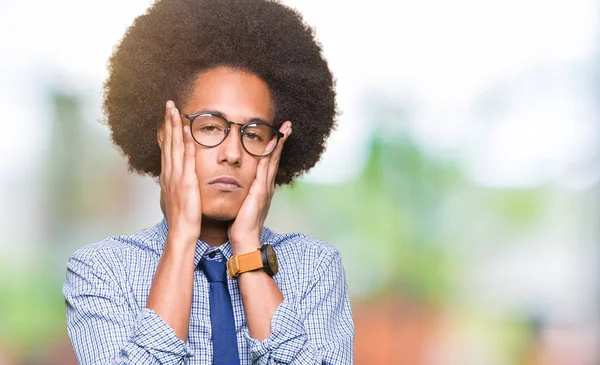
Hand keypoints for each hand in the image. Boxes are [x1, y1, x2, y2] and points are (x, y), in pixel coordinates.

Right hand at [158, 100, 201, 241]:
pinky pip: (186, 157)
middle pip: (167, 142)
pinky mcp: (185, 180)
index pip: (166, 148)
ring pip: (174, 145)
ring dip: (174, 126)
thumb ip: (177, 185)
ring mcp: (176, 175)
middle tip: (168, 104)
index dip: (166, 131)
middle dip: (168, 122)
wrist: (182, 231)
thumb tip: (176, 180)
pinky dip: (184, 141)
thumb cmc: (182, 217)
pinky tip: (186, 129)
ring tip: (174, 109)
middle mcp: (169, 173)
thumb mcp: (177, 197)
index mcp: (168, 176)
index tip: (167, 117)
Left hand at [228, 121, 291, 253]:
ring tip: (284, 128)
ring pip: (273, 160)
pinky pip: (265, 168)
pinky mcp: (260, 191)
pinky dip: (270, 154)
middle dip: (281, 140)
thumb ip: (243, 195)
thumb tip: (237, 188)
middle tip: (287, 125)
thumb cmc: (240, 226)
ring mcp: (265, 188)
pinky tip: (272, 143)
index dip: (274, 148)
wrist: (245, 240)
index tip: (277, 134)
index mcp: (262, 188)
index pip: (269, 163)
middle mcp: (267, 186)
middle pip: (275, 158)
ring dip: (279, 143)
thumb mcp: (242, 205)